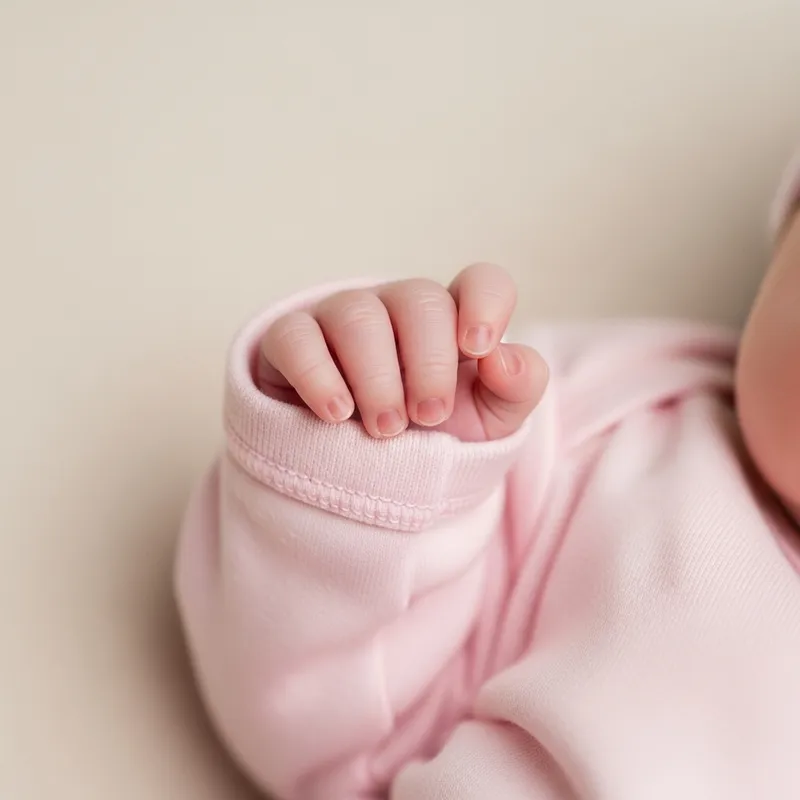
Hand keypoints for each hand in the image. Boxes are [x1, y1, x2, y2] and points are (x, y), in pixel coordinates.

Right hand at [259, 264, 548, 441]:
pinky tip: (335, 414)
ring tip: (385, 430)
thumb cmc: (431, 438)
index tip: (478, 348)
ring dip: (376, 377)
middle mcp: (398, 310)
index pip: (481, 282)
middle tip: (428, 418)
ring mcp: (342, 318)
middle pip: (419, 300)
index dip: (485, 301)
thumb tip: (502, 357)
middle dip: (429, 364)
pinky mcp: (292, 340)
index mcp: (453, 322)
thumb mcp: (489, 423)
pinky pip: (295, 336)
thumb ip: (517, 387)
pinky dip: (317, 375)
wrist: (364, 474)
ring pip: (358, 316)